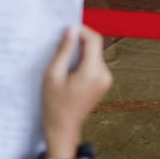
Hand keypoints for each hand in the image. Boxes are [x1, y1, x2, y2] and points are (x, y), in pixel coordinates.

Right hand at [42, 26, 111, 158]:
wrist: (63, 129)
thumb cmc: (54, 105)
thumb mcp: (53, 75)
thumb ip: (63, 51)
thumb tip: (71, 30)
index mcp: (93, 71)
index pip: (94, 40)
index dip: (81, 30)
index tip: (66, 29)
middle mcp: (104, 74)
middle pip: (95, 47)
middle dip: (78, 43)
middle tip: (59, 44)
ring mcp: (106, 80)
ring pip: (94, 56)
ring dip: (80, 53)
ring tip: (61, 61)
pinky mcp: (103, 84)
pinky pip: (94, 66)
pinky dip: (83, 63)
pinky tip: (68, 71)